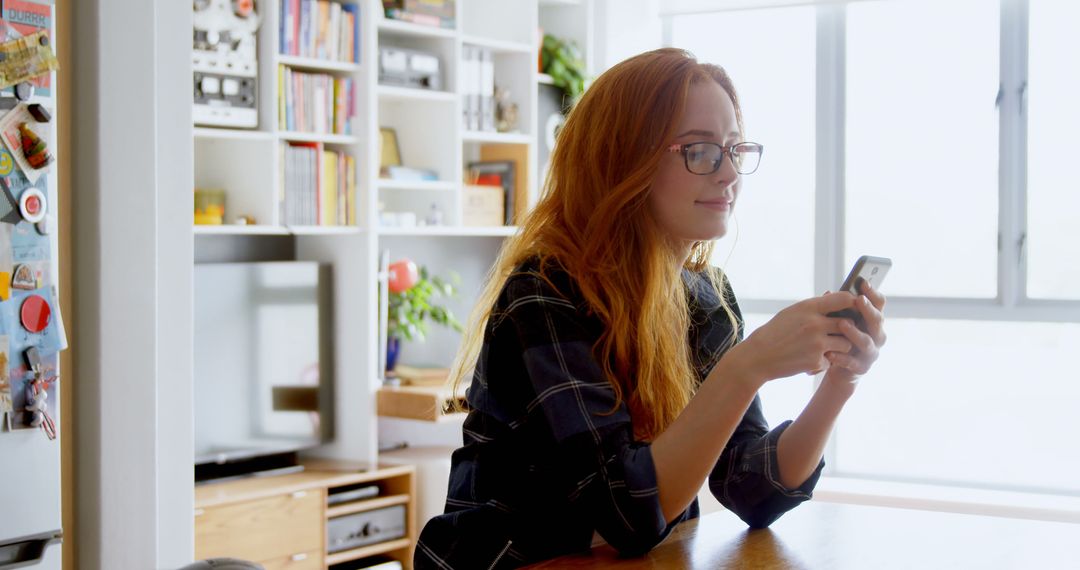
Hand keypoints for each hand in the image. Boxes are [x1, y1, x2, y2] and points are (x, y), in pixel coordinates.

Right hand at [736, 292, 859, 381]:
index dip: (852, 303)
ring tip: (825, 347)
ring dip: (839, 347)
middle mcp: (815, 324)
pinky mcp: (816, 361)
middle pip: (849, 324)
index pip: (843, 299)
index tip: (852, 308)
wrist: (758, 356)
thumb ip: (814, 307)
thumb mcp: (792, 313)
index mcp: (808, 308)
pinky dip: (824, 362)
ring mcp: (817, 344)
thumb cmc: (775, 332)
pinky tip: (809, 360)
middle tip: (838, 333)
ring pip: (846, 344)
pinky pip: (832, 361)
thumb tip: (834, 297)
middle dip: (846, 329)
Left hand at [823, 280, 886, 384]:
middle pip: (877, 321)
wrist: (835, 367)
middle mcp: (877, 335)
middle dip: (868, 310)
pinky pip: (853, 363)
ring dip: (855, 332)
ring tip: (842, 324)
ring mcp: (871, 352)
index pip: (878, 304)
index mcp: (872, 320)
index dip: (873, 293)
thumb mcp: (836, 320)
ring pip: (867, 342)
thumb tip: (827, 292)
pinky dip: (842, 358)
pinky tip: (831, 353)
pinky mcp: (862, 368)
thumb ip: (836, 308)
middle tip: (859, 300)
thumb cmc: (837, 337)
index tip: (864, 282)